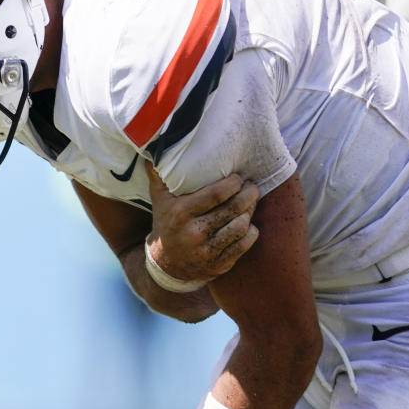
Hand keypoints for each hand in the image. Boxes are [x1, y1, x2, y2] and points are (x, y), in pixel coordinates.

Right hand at [145, 161, 258, 284]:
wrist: (166, 265)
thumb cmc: (166, 223)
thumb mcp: (159, 199)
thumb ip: (159, 173)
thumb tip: (157, 143)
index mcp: (181, 213)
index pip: (216, 194)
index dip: (233, 183)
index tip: (237, 177)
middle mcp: (194, 233)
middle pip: (233, 209)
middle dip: (249, 194)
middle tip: (252, 186)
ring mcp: (207, 251)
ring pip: (241, 226)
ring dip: (250, 211)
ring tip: (251, 202)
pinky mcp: (219, 265)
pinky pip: (244, 245)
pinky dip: (251, 232)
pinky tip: (248, 222)